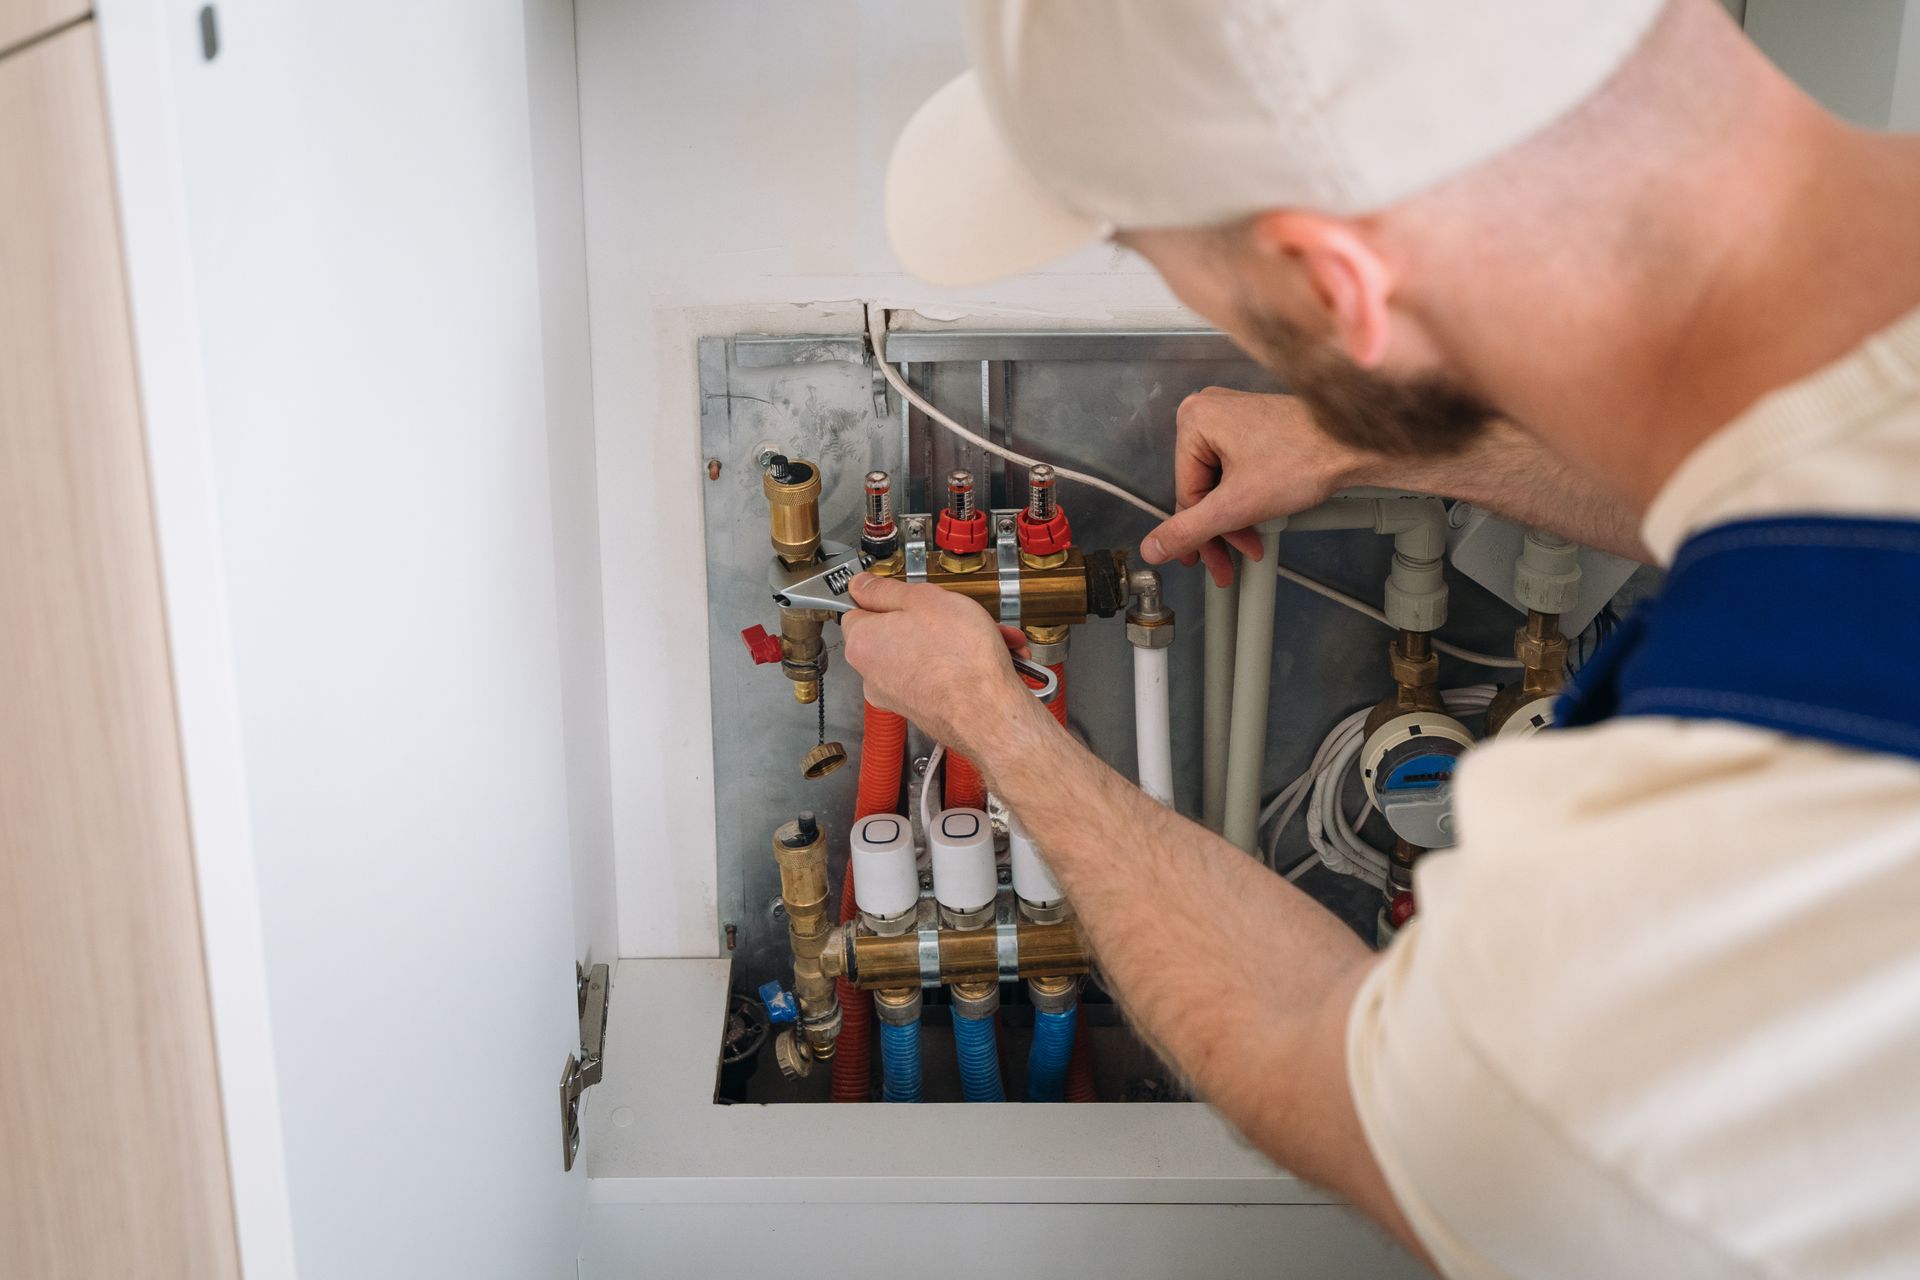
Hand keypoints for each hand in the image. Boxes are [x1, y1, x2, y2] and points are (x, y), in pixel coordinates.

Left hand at [841, 574, 1034, 754]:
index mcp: (863, 642)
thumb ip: (886, 590)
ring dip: (955, 641)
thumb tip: (861, 585)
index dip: (886, 598)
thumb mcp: (923, 599)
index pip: (858, 610)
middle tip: (957, 613)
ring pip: (924, 654)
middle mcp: (872, 674)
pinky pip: (938, 676)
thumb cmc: (959, 659)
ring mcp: (896, 696)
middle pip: (896, 632)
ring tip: (986, 635)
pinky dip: (960, 665)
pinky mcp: (921, 709)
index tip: (906, 594)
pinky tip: (989, 656)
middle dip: (933, 621)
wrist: (987, 712)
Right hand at [1140, 388, 1375, 585]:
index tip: (1210, 561)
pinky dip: (1248, 498)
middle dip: (1220, 530)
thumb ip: (1188, 530)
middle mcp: (1210, 411)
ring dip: (1236, 519)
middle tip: (1226, 563)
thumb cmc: (1305, 458)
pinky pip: (1238, 470)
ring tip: (1252, 544)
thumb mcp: (1236, 506)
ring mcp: (1235, 416)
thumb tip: (1152, 547)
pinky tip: (1261, 520)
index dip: (1201, 534)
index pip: (1185, 493)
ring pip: (1221, 483)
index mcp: (1194, 420)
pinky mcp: (1256, 426)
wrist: (1355, 443)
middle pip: (1202, 489)